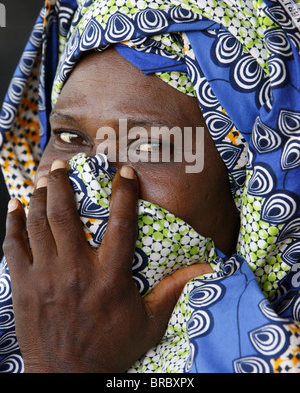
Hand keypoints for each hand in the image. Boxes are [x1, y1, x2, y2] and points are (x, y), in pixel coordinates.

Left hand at [3, 160, 212, 372]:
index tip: (124, 172)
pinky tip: (14, 206)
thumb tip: (206, 268)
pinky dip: (12, 223)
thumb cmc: (112, 348)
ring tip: (43, 178)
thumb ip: (174, 289)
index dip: (124, 193)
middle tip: (63, 164)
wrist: (68, 377)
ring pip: (39, 224)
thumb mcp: (150, 321)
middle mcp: (77, 270)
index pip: (121, 223)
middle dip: (62, 183)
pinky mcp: (24, 286)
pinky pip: (14, 246)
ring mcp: (46, 276)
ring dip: (39, 196)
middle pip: (66, 214)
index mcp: (110, 276)